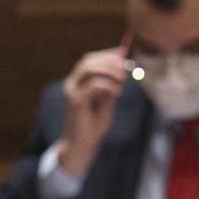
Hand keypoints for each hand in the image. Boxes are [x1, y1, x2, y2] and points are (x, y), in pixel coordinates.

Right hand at [57, 46, 131, 178]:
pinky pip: (92, 85)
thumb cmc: (94, 124)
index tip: (124, 52)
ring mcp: (71, 92)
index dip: (107, 54)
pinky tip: (116, 93)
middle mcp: (71, 83)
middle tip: (126, 67)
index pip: (90, 59)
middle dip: (109, 60)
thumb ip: (112, 85)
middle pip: (88, 60)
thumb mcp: (106, 101)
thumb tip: (123, 68)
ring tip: (122, 79)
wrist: (83, 146)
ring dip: (108, 70)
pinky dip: (107, 85)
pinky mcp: (75, 102)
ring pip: (88, 69)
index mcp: (78, 81)